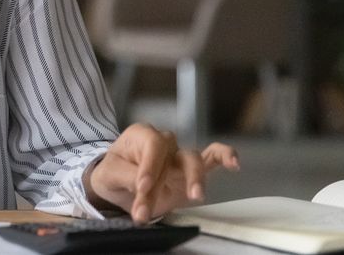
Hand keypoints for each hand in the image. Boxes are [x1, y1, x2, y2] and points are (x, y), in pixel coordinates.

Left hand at [84, 123, 239, 222]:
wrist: (118, 186)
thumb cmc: (114, 173)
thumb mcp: (108, 174)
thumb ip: (126, 176)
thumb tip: (143, 185)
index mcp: (142, 135)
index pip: (153, 145)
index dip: (150, 166)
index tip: (142, 188)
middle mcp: (163, 141)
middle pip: (172, 156)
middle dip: (160, 184)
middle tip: (145, 208)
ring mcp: (180, 155)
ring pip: (193, 160)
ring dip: (194, 180)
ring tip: (195, 196)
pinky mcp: (191, 171)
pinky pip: (212, 158)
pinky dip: (224, 157)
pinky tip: (234, 164)